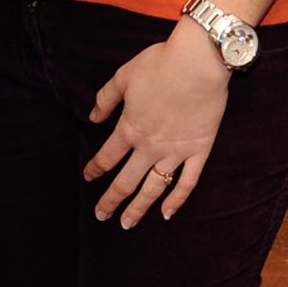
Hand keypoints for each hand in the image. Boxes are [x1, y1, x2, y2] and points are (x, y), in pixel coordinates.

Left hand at [84, 21, 231, 228]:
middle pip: (126, 181)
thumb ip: (106, 98)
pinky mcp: (199, 150)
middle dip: (111, 200)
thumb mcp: (124, 76)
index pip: (107, 156)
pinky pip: (187, 183)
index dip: (95, 169)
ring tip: (127, 223)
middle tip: (101, 215)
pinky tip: (167, 213)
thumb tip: (92, 117)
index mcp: (130, 128)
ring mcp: (175, 152)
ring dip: (138, 208)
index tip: (88, 177)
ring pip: (153, 189)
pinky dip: (177, 200)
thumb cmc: (160, 64)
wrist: (198, 62)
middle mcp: (150, 147)